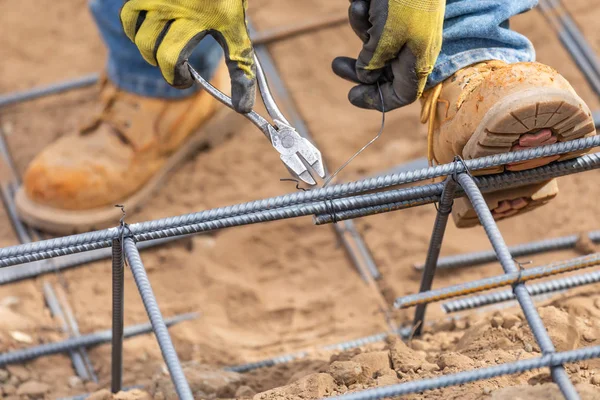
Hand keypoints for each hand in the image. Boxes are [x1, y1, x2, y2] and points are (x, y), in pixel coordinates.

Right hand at [120, 0, 255, 112]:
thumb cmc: (225, 0)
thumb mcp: (236, 30)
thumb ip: (239, 68)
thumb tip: (242, 107)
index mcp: (194, 20)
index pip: (171, 60)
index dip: (175, 78)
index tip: (186, 81)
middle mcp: (169, 6)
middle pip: (149, 48)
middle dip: (161, 65)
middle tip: (176, 66)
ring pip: (134, 29)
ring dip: (145, 46)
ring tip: (159, 49)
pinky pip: (129, 11)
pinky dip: (134, 25)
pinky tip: (149, 29)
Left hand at [332, 0, 444, 110]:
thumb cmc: (404, 1)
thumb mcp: (385, 37)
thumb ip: (373, 62)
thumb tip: (365, 77)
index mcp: (417, 60)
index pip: (401, 94)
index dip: (377, 99)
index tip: (351, 95)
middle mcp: (411, 49)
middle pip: (383, 73)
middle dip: (358, 69)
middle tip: (335, 65)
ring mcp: (402, 32)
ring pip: (373, 46)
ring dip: (360, 29)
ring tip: (360, 8)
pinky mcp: (392, 15)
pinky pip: (372, 23)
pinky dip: (363, 13)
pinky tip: (362, 0)